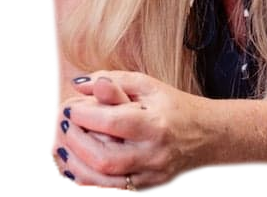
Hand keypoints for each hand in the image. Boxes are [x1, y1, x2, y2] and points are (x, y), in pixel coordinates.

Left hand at [50, 71, 209, 194]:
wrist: (206, 137)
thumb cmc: (174, 107)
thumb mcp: (150, 86)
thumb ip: (115, 81)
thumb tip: (79, 84)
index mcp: (157, 123)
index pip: (116, 122)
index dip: (87, 116)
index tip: (68, 108)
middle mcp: (155, 154)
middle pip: (105, 158)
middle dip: (76, 144)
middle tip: (61, 128)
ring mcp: (152, 178)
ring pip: (104, 181)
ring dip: (76, 165)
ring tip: (60, 149)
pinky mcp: (149, 193)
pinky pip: (112, 191)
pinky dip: (88, 180)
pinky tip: (75, 166)